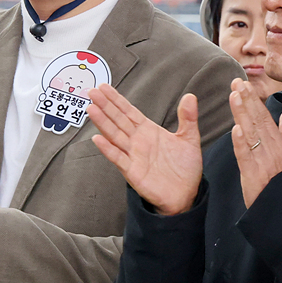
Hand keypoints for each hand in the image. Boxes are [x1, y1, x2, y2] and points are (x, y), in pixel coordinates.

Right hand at [89, 85, 202, 215]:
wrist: (186, 194)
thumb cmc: (185, 169)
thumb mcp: (189, 139)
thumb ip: (188, 118)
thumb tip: (190, 96)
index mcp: (148, 131)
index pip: (128, 112)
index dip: (116, 99)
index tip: (104, 88)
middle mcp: (137, 141)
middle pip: (118, 120)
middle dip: (105, 106)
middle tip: (92, 91)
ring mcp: (133, 156)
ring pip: (114, 136)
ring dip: (102, 123)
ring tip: (92, 109)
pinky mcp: (133, 172)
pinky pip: (118, 158)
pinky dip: (108, 149)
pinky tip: (98, 139)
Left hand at [229, 79, 281, 207]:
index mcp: (280, 144)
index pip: (265, 117)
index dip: (254, 101)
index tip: (245, 86)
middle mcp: (271, 149)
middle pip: (257, 120)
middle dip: (247, 100)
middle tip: (237, 83)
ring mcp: (261, 160)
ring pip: (250, 132)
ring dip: (242, 113)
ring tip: (234, 96)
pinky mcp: (252, 173)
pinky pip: (245, 155)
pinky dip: (240, 142)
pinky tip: (236, 128)